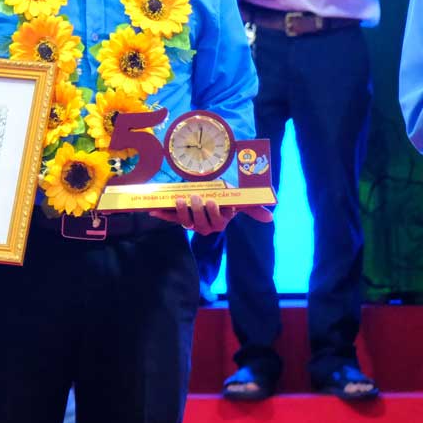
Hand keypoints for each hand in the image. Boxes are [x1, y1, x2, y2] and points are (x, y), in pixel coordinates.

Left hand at [149, 195, 273, 234]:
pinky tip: (152, 210)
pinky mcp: (179, 217)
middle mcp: (205, 226)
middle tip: (198, 196)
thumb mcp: (241, 203)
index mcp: (220, 222)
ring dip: (182, 211)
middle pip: (201, 223)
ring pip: (185, 222)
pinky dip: (161, 214)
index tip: (215, 200)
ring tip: (181, 200)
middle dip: (199, 210)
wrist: (213, 200)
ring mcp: (191, 222)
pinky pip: (170, 218)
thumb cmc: (227, 201)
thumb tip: (270, 217)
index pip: (217, 221)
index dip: (215, 212)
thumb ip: (254, 208)